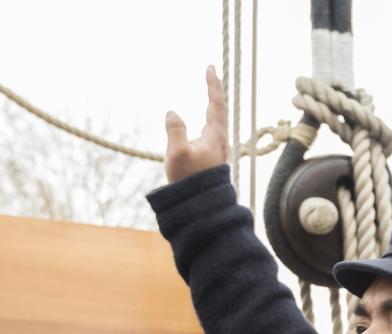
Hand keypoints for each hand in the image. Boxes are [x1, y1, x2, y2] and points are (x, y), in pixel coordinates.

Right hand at [164, 66, 228, 183]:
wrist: (199, 207)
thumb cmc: (189, 181)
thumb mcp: (177, 154)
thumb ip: (175, 130)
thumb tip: (172, 113)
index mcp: (215, 136)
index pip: (216, 104)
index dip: (213, 85)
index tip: (210, 68)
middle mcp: (219, 141)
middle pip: (219, 110)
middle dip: (215, 91)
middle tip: (211, 74)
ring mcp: (216, 151)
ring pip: (216, 122)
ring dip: (213, 106)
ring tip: (211, 92)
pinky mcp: (211, 160)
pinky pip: (211, 133)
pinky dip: (208, 120)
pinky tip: (205, 123)